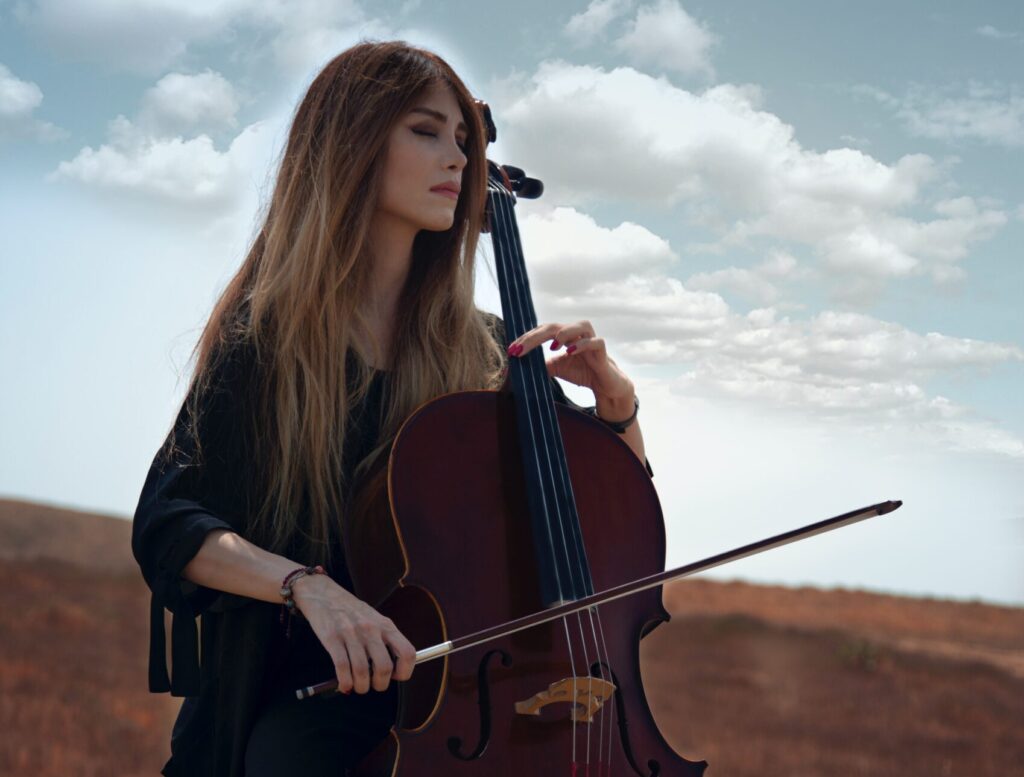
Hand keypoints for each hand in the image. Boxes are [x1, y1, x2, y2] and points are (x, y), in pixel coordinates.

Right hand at [291, 574, 415, 693]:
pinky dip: (344, 682)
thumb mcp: (375, 619)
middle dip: (380, 684)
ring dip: (360, 686)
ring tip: (357, 686)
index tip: (396, 677)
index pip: (407, 653)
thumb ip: (384, 640)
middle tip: (373, 685)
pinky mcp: (332, 638)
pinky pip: (342, 667)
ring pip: (362, 671)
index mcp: (386, 625)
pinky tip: (344, 684)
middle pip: (384, 667)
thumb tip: (390, 672)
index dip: (405, 671)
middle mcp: (371, 629)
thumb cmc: (351, 611)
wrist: (323, 594)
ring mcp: (351, 633)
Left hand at [506, 319, 634, 409]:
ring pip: (580, 325)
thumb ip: (541, 365)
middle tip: (519, 348)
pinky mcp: (602, 351)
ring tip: (551, 345)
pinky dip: (583, 344)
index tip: (511, 350)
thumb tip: (518, 369)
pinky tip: (570, 351)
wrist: (605, 385)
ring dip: (564, 333)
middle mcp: (578, 334)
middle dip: (535, 337)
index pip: (543, 330)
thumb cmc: (581, 372)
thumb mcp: (556, 368)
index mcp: (565, 336)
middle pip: (555, 327)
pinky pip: (595, 342)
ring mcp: (591, 340)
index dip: (527, 338)